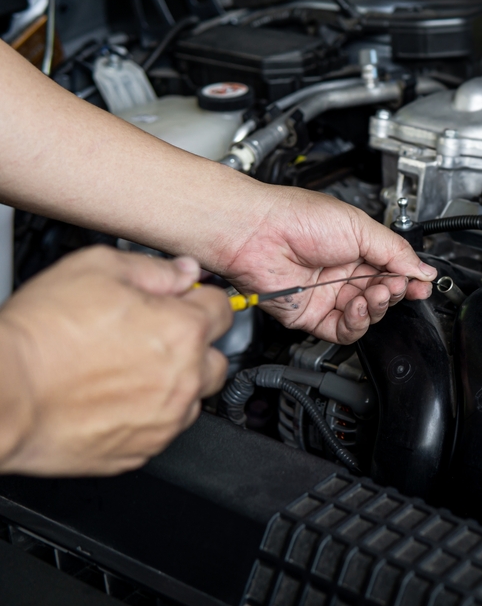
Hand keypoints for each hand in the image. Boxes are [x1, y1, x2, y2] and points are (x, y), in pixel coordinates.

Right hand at [0, 246, 231, 475]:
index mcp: (182, 329)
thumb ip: (152, 269)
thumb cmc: (41, 335)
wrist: (3, 394)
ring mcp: (165, 418)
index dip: (204, 300)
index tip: (189, 302)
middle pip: (217, 358)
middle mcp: (183, 377)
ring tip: (135, 370)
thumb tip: (183, 271)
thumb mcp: (96, 269)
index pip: (224, 309)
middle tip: (160, 337)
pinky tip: (119, 397)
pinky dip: (152, 413)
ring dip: (178, 382)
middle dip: (197, 345)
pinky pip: (165, 428)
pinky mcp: (142, 449)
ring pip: (195, 397)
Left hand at [213, 187, 435, 343]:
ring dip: (378, 307)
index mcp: (355, 248)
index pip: (392, 270)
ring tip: (377, 292)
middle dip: (395, 292)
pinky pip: (343, 331)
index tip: (421, 283)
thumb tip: (422, 269)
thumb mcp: (360, 226)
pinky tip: (359, 307)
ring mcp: (327, 295)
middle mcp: (342, 273)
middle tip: (397, 285)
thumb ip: (395, 251)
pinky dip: (357, 324)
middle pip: (383, 295)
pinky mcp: (312, 316)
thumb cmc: (296, 218)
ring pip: (367, 316)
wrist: (258, 233)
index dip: (408, 279)